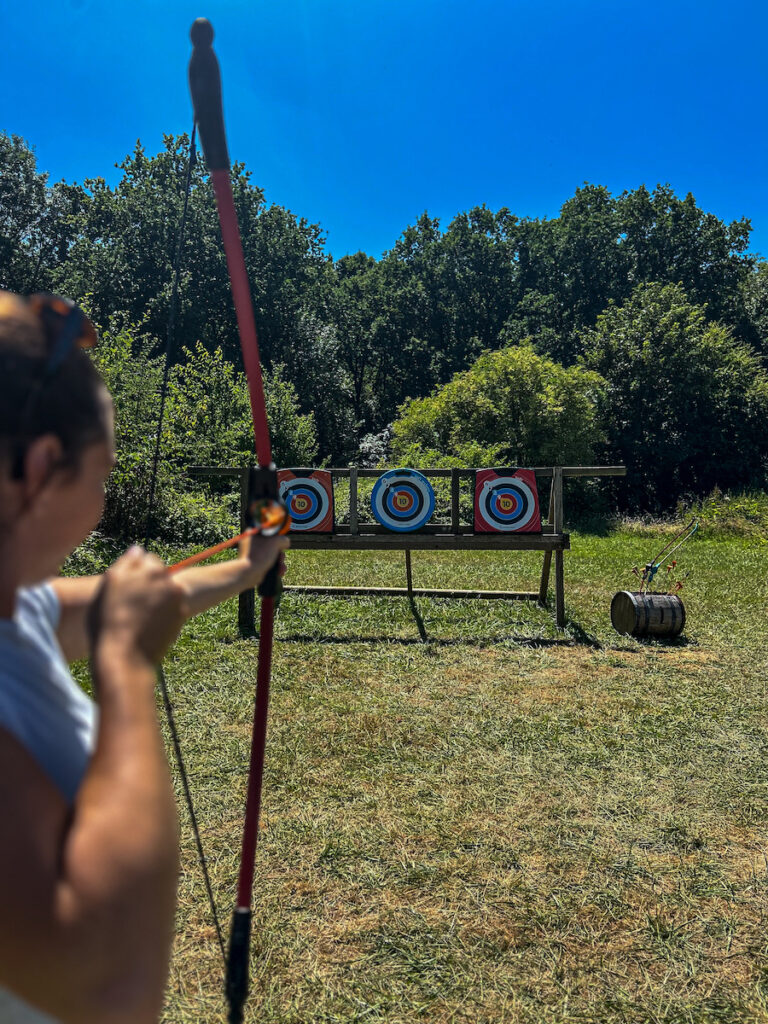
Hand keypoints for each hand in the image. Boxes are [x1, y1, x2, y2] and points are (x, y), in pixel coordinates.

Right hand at [89, 546, 188, 666]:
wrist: (123, 657)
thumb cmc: (108, 619)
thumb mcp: (109, 584)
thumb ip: (127, 562)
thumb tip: (138, 549)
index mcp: (153, 570)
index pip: (148, 559)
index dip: (136, 572)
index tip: (126, 587)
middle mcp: (171, 582)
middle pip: (159, 576)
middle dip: (149, 585)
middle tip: (131, 604)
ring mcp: (178, 602)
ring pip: (166, 593)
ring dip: (157, 600)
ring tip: (136, 617)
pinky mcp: (181, 619)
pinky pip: (171, 611)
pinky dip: (162, 616)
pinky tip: (145, 627)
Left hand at [237, 532, 289, 590]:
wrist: (250, 572)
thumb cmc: (260, 555)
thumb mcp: (276, 542)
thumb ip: (283, 540)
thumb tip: (285, 543)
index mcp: (253, 533)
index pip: (269, 532)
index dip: (277, 538)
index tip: (281, 545)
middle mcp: (250, 542)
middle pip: (271, 545)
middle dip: (280, 553)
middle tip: (281, 557)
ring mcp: (251, 554)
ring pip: (270, 555)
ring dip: (279, 562)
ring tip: (281, 567)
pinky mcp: (253, 563)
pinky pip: (266, 562)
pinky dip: (274, 566)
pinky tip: (279, 571)